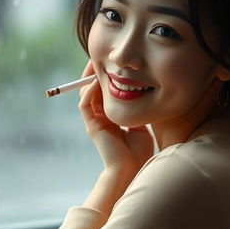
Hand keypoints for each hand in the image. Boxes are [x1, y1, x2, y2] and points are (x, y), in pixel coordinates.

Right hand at [78, 61, 153, 176]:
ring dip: (89, 79)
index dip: (106, 77)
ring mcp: (94, 122)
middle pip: (92, 90)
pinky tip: (98, 81)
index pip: (104, 92)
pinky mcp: (92, 126)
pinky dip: (89, 92)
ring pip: (86, 94)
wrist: (131, 169)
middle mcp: (100, 118)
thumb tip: (144, 95)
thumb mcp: (141, 125)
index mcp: (111, 118)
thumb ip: (138, 111)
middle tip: (101, 58)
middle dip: (95, 73)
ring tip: (97, 65)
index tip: (113, 64)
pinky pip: (85, 105)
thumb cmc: (139, 152)